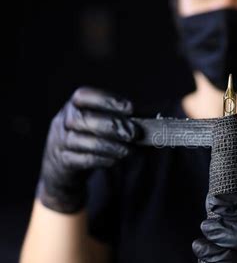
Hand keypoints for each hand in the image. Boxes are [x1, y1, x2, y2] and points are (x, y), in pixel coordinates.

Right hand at [37, 87, 137, 212]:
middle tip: (134, 134)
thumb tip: (150, 118)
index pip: (83, 96)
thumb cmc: (89, 138)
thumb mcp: (99, 123)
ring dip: (109, 145)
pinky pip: (81, 159)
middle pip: (83, 119)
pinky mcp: (63, 162)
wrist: (64, 167)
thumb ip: (120, 118)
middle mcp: (63, 121)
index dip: (106, 100)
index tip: (130, 108)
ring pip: (81, 140)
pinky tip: (115, 160)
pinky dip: (101, 159)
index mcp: (74, 105)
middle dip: (112, 125)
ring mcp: (60, 141)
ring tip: (129, 150)